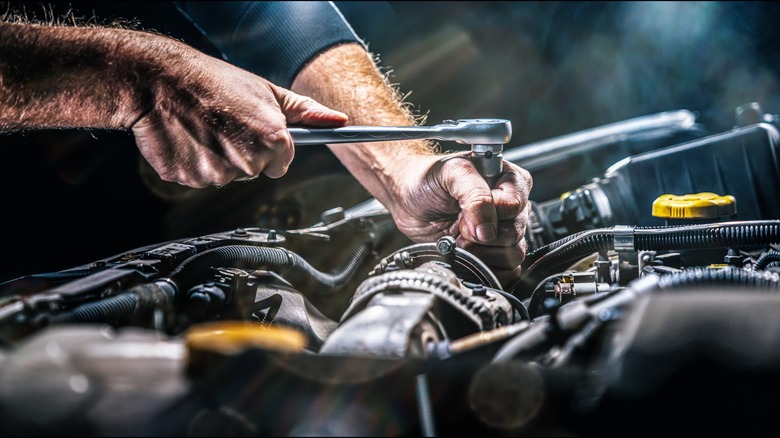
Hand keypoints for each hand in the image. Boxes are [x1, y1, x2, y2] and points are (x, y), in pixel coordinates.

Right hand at [131, 44, 348, 187]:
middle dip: (243, 153)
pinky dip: (193, 163)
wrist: (159, 81)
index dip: (269, 147)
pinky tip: (187, 139)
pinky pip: (199, 179)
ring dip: (217, 159)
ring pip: (226, 176)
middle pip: (254, 171)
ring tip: (204, 129)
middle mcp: (249, 162)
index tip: (253, 132)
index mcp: (273, 140)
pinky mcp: (190, 180)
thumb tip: (339, 121)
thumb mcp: (266, 92)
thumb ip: (305, 112)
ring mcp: (218, 174)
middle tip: (224, 124)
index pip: (282, 163)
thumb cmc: (215, 83)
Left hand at [388, 153, 532, 286]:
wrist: (407, 197)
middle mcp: (510, 206)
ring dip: (482, 253)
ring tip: (461, 239)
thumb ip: (475, 195)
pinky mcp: (492, 252)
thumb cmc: (428, 178)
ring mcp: (501, 230)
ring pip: (513, 254)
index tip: (463, 212)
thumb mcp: (452, 173)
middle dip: (481, 236)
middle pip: (514, 233)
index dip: (489, 214)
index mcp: (508, 180)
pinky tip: (467, 253)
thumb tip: (487, 231)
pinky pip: (507, 270)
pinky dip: (485, 267)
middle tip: (459, 226)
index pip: (514, 205)